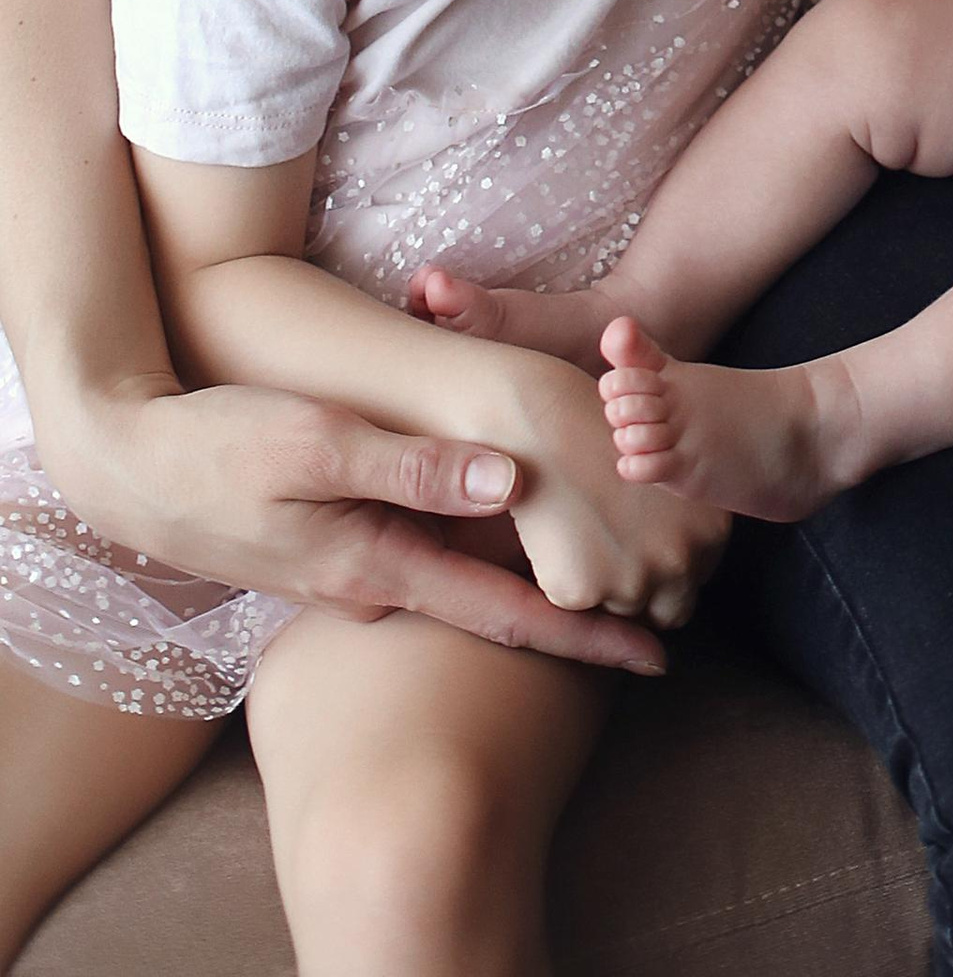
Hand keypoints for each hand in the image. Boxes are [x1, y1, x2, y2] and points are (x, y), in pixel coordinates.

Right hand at [44, 376, 671, 674]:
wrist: (136, 469)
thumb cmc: (223, 449)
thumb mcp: (319, 447)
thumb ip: (414, 466)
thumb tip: (511, 478)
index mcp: (382, 566)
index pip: (507, 611)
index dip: (586, 634)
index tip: (657, 658)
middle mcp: (377, 582)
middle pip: (497, 606)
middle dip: (578, 618)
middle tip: (664, 617)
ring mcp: (354, 571)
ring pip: (464, 581)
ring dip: (535, 585)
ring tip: (615, 577)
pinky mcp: (336, 550)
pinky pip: (426, 560)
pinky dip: (481, 555)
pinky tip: (509, 531)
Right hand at [500, 355, 728, 628]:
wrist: (550, 424)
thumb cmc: (607, 443)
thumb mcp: (669, 482)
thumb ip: (684, 530)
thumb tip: (678, 582)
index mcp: (710, 532)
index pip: (694, 584)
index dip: (667, 573)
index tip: (644, 551)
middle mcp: (679, 562)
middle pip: (668, 611)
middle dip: (645, 593)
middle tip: (616, 553)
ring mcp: (631, 581)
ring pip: (620, 614)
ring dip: (606, 591)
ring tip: (586, 538)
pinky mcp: (580, 592)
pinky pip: (574, 610)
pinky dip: (565, 583)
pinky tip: (559, 540)